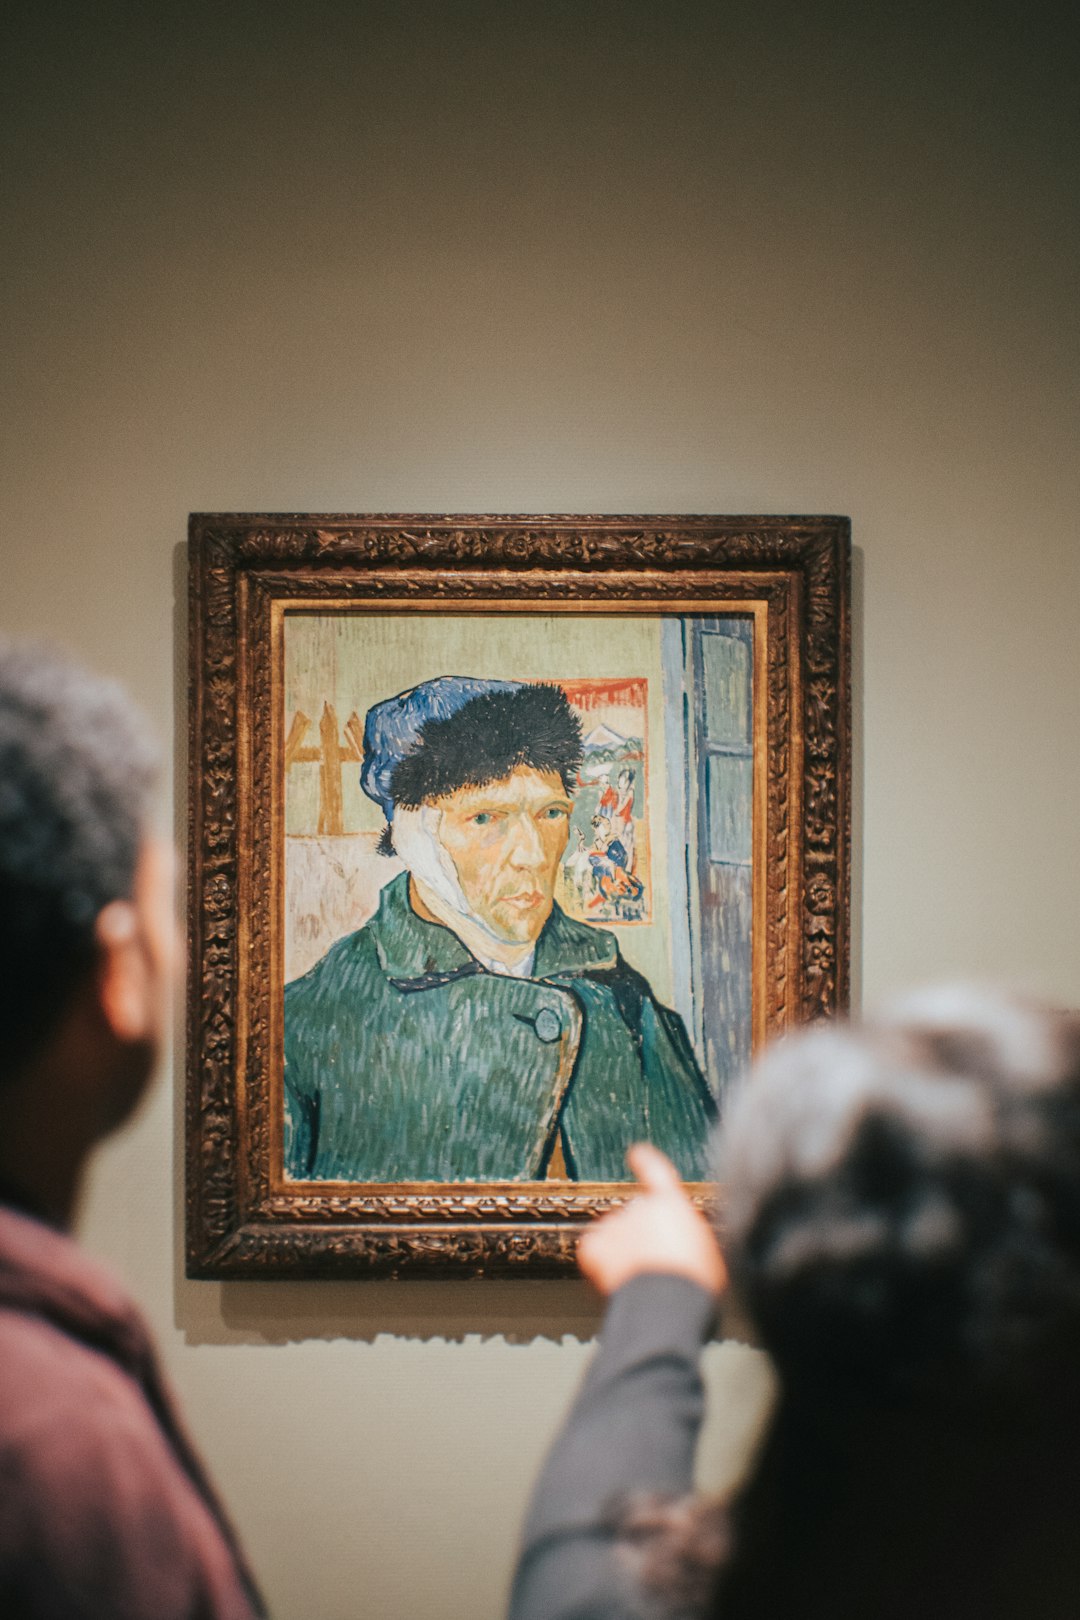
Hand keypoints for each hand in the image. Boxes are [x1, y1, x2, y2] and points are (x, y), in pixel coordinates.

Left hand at [576, 1143, 726, 1298]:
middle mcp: (640, 1207)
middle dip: (641, 1237)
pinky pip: (593, 1251)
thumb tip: (681, 1242)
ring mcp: (614, 1224)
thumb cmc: (694, 1284)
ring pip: (614, 1236)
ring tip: (640, 1280)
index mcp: (671, 1204)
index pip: (656, 1171)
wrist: (666, 1303)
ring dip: (622, 1253)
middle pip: (636, 1217)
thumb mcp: (707, 1252)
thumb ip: (688, 1236)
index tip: (636, 1152)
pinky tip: (617, 1280)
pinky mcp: (593, 1245)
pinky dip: (599, 1264)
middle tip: (655, 1267)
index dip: (645, 1161)